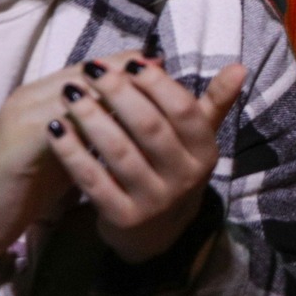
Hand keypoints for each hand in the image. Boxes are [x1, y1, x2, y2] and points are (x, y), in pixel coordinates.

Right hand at [0, 51, 144, 257]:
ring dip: (116, 95)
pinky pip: (63, 124)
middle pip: (86, 72)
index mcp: (43, 93)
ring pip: (77, 92)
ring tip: (154, 103)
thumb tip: (142, 112)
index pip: (90, 66)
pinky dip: (95, 125)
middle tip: (166, 77)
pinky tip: (124, 134)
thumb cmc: (33, 182)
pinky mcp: (20, 141)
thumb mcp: (73, 146)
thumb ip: (98, 125)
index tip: (163, 66)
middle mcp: (32, 95)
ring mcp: (23, 115)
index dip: (126, 65)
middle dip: (128, 74)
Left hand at [49, 54, 248, 264]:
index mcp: (205, 153)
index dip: (157, 84)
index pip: (184, 110)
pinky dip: (72, 152)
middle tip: (90, 69)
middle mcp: (185, 179)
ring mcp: (154, 202)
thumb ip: (213, 102)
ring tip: (69, 93)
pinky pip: (93, 180)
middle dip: (118, 93)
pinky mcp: (123, 218)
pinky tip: (56, 128)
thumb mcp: (197, 139)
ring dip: (91, 118)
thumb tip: (239, 66)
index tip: (130, 62)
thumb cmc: (173, 169)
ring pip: (120, 152)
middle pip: (150, 127)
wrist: (155, 233)